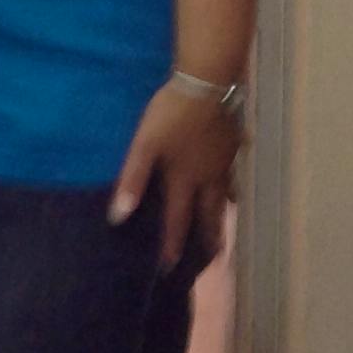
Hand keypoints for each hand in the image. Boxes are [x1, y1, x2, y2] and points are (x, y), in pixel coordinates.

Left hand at [109, 85, 242, 267]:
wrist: (207, 85)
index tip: (171, 267)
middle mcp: (209, 177)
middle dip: (210, 238)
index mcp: (185, 179)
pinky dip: (233, 188)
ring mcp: (225, 161)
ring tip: (224, 226)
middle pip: (210, 214)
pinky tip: (234, 185)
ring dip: (223, 214)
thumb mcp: (144, 146)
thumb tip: (118, 217)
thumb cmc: (171, 115)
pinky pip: (234, 175)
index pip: (178, 218)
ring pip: (226, 196)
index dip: (173, 243)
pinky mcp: (233, 145)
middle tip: (215, 259)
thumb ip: (132, 180)